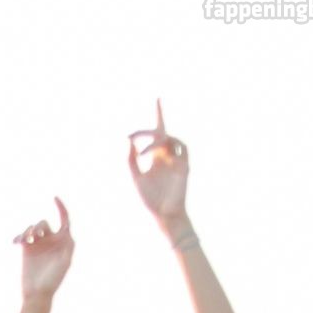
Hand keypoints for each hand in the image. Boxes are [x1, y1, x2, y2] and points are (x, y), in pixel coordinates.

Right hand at [14, 199, 73, 298]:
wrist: (37, 294)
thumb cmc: (53, 280)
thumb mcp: (65, 263)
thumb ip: (68, 246)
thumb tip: (66, 231)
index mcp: (63, 242)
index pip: (64, 219)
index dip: (61, 207)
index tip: (54, 198)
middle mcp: (50, 241)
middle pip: (43, 223)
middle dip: (37, 227)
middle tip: (33, 238)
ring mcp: (38, 245)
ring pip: (31, 228)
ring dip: (27, 232)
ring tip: (24, 241)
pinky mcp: (27, 250)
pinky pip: (22, 236)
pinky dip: (18, 237)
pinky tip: (16, 242)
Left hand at [128, 100, 189, 224]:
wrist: (164, 215)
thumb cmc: (150, 200)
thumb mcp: (135, 178)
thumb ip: (131, 160)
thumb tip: (128, 141)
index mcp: (156, 157)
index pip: (157, 132)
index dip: (159, 114)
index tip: (157, 97)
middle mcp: (167, 155)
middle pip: (160, 133)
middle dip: (146, 132)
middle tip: (133, 136)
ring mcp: (177, 159)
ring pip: (169, 139)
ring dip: (154, 142)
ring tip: (141, 153)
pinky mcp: (185, 165)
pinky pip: (182, 147)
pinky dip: (171, 144)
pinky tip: (157, 151)